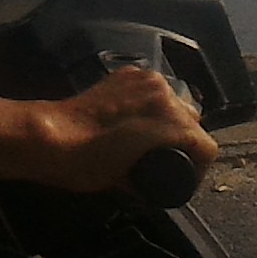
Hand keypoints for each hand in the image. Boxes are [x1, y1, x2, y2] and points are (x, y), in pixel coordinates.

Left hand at [33, 65, 214, 196]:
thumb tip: (156, 184)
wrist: (50, 137)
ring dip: (170, 119)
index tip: (185, 177)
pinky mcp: (126, 74)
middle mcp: (164, 94)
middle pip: (193, 120)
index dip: (199, 167)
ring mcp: (144, 79)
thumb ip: (151, 179)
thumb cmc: (87, 164)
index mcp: (171, 122)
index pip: (206, 146)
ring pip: (175, 101)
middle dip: (184, 140)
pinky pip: (152, 88)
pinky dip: (150, 102)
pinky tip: (135, 118)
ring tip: (150, 138)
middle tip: (166, 159)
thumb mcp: (127, 181)